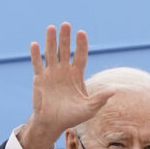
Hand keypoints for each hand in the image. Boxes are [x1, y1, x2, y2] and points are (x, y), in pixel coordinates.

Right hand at [18, 23, 113, 148]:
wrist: (52, 124)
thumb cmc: (72, 117)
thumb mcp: (89, 109)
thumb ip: (100, 99)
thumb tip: (114, 91)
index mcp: (77, 74)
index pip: (80, 55)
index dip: (81, 45)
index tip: (81, 33)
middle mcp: (64, 70)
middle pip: (65, 50)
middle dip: (65, 38)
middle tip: (66, 24)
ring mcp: (51, 73)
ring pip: (51, 53)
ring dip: (51, 41)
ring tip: (51, 28)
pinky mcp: (40, 79)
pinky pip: (37, 64)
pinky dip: (35, 55)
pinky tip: (35, 44)